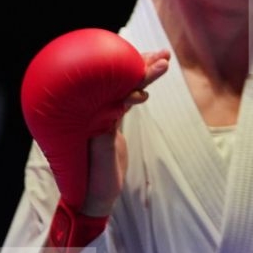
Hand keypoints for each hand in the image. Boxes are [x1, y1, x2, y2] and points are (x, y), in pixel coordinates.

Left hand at [81, 50, 168, 217]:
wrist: (93, 198)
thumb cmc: (94, 182)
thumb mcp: (102, 158)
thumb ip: (106, 133)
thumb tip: (115, 107)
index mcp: (90, 118)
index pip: (114, 89)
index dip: (133, 76)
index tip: (150, 66)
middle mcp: (94, 112)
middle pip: (119, 83)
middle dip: (142, 67)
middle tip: (162, 55)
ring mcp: (103, 116)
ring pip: (124, 88)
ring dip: (143, 75)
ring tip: (162, 60)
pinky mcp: (110, 123)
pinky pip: (124, 101)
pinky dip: (138, 91)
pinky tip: (147, 84)